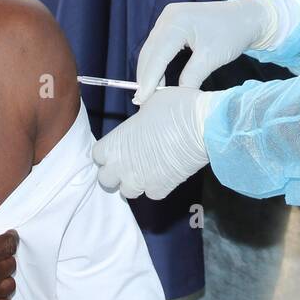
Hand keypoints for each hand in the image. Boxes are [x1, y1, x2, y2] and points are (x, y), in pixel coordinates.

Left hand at [94, 87, 214, 198]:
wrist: (202, 125)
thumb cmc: (174, 108)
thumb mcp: (148, 106)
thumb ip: (138, 121)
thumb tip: (142, 122)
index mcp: (114, 144)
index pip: (98, 155)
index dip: (108, 152)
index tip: (119, 148)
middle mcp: (122, 166)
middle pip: (106, 179)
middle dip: (117, 172)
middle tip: (131, 161)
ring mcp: (140, 180)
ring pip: (127, 191)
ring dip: (135, 181)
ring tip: (149, 168)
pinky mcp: (160, 189)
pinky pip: (152, 193)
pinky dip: (157, 186)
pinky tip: (165, 173)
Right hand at [135, 0, 277, 102]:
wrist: (246, 16)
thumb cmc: (232, 34)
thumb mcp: (211, 58)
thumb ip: (191, 77)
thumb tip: (175, 96)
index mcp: (177, 22)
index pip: (157, 56)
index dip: (148, 80)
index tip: (142, 100)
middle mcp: (168, 17)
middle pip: (149, 52)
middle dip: (144, 77)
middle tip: (141, 101)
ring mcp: (168, 18)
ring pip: (152, 49)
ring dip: (149, 71)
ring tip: (147, 93)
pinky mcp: (172, 22)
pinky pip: (159, 45)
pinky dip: (157, 62)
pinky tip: (157, 79)